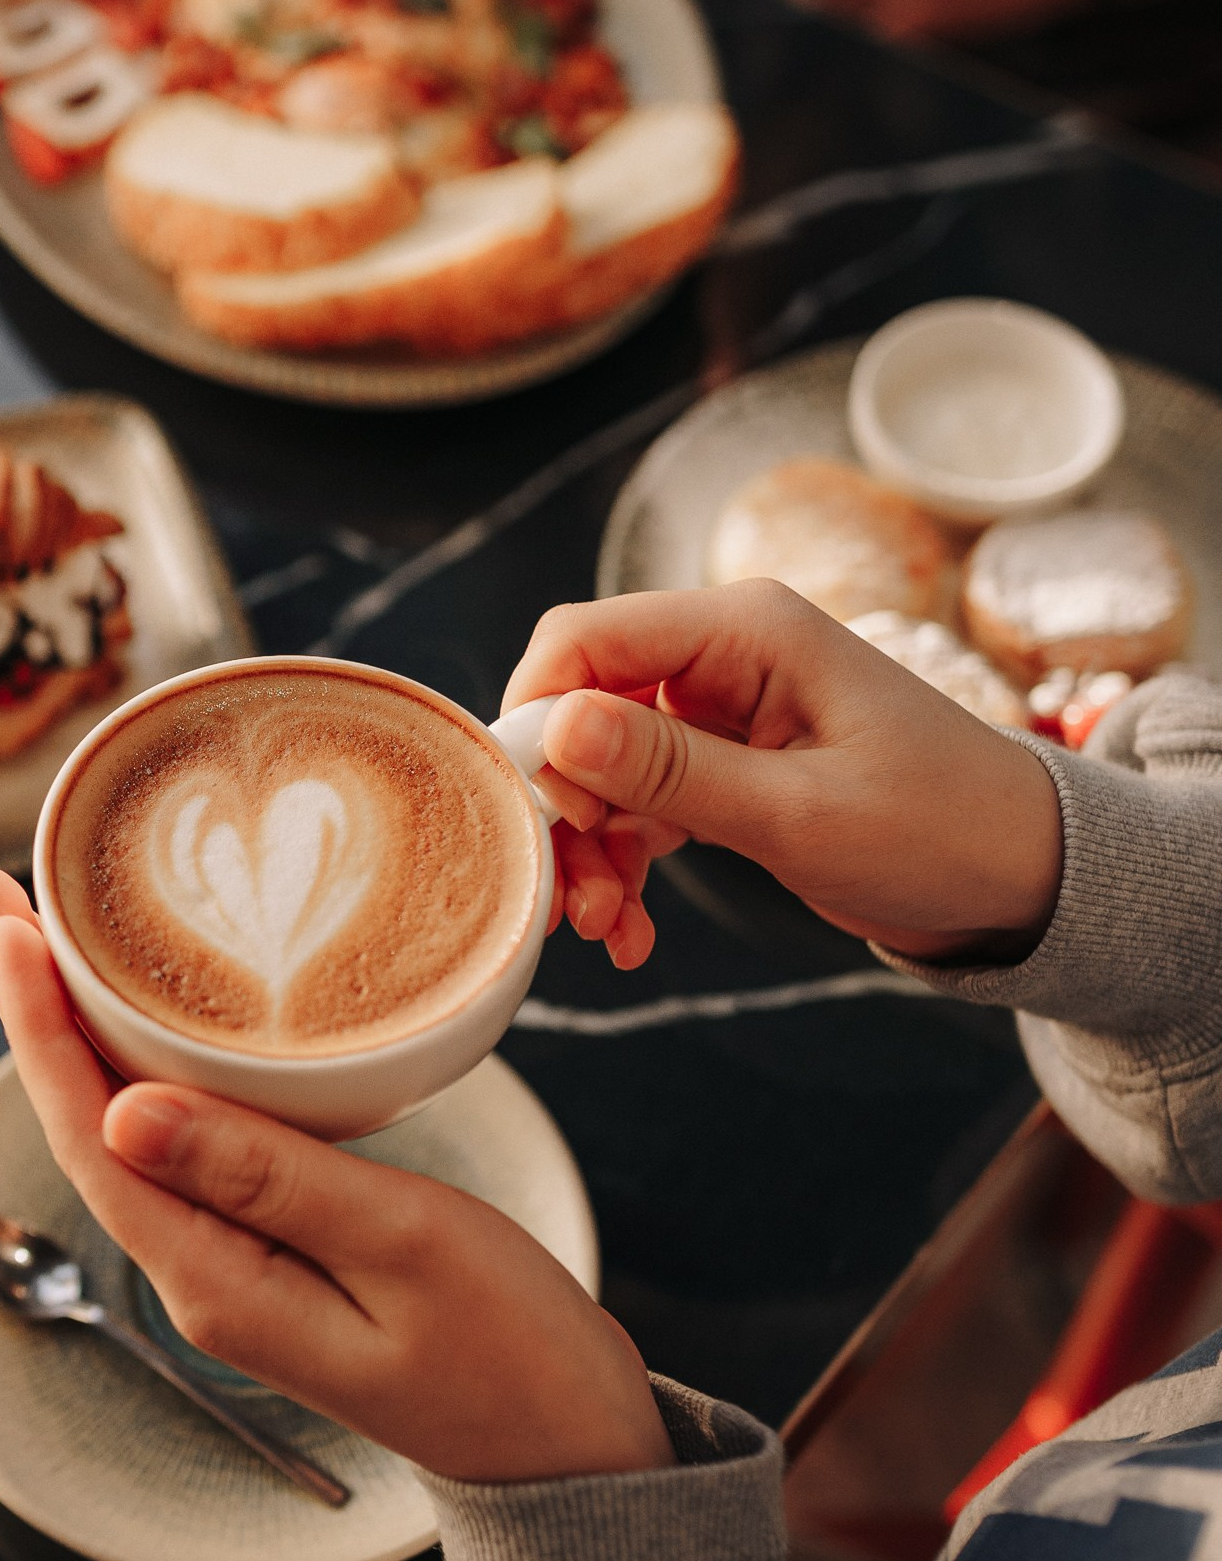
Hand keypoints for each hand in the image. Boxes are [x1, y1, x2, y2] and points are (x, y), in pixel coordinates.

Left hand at [0, 866, 672, 1482]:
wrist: (574, 1450)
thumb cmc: (513, 1352)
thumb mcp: (400, 1240)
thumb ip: (267, 1173)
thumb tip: (124, 1112)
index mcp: (216, 1277)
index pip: (89, 1131)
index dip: (37, 1021)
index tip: (5, 920)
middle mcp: (204, 1273)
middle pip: (88, 1121)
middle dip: (37, 1006)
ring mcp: (237, 1264)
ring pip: (131, 1128)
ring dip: (84, 1029)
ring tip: (50, 931)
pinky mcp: (278, 1250)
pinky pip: (191, 1144)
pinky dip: (158, 1065)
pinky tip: (159, 1020)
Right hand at [503, 583, 1063, 959]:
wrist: (1024, 878)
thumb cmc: (941, 830)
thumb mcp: (798, 812)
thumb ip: (671, 770)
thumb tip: (555, 727)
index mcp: (746, 631)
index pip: (585, 640)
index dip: (537, 719)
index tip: (536, 813)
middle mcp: (724, 656)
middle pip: (581, 710)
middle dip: (563, 807)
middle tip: (569, 897)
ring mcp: (722, 713)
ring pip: (601, 769)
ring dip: (590, 850)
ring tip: (607, 928)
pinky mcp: (727, 766)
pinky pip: (641, 805)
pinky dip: (625, 864)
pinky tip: (633, 930)